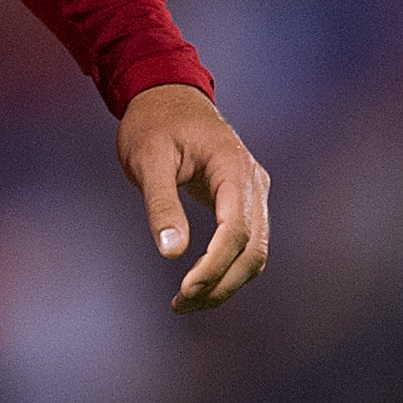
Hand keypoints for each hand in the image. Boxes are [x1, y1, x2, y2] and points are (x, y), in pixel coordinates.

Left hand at [117, 82, 268, 312]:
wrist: (165, 97)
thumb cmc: (153, 124)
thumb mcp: (148, 158)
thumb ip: (161, 203)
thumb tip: (171, 253)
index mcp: (234, 168)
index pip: (237, 230)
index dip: (215, 265)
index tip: (185, 289)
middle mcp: (253, 182)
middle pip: (253, 249)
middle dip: (220, 283)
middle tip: (181, 305)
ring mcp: (253, 193)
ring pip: (254, 252)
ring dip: (225, 282)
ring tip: (184, 303)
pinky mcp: (244, 202)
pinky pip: (245, 243)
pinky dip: (226, 268)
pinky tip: (197, 283)